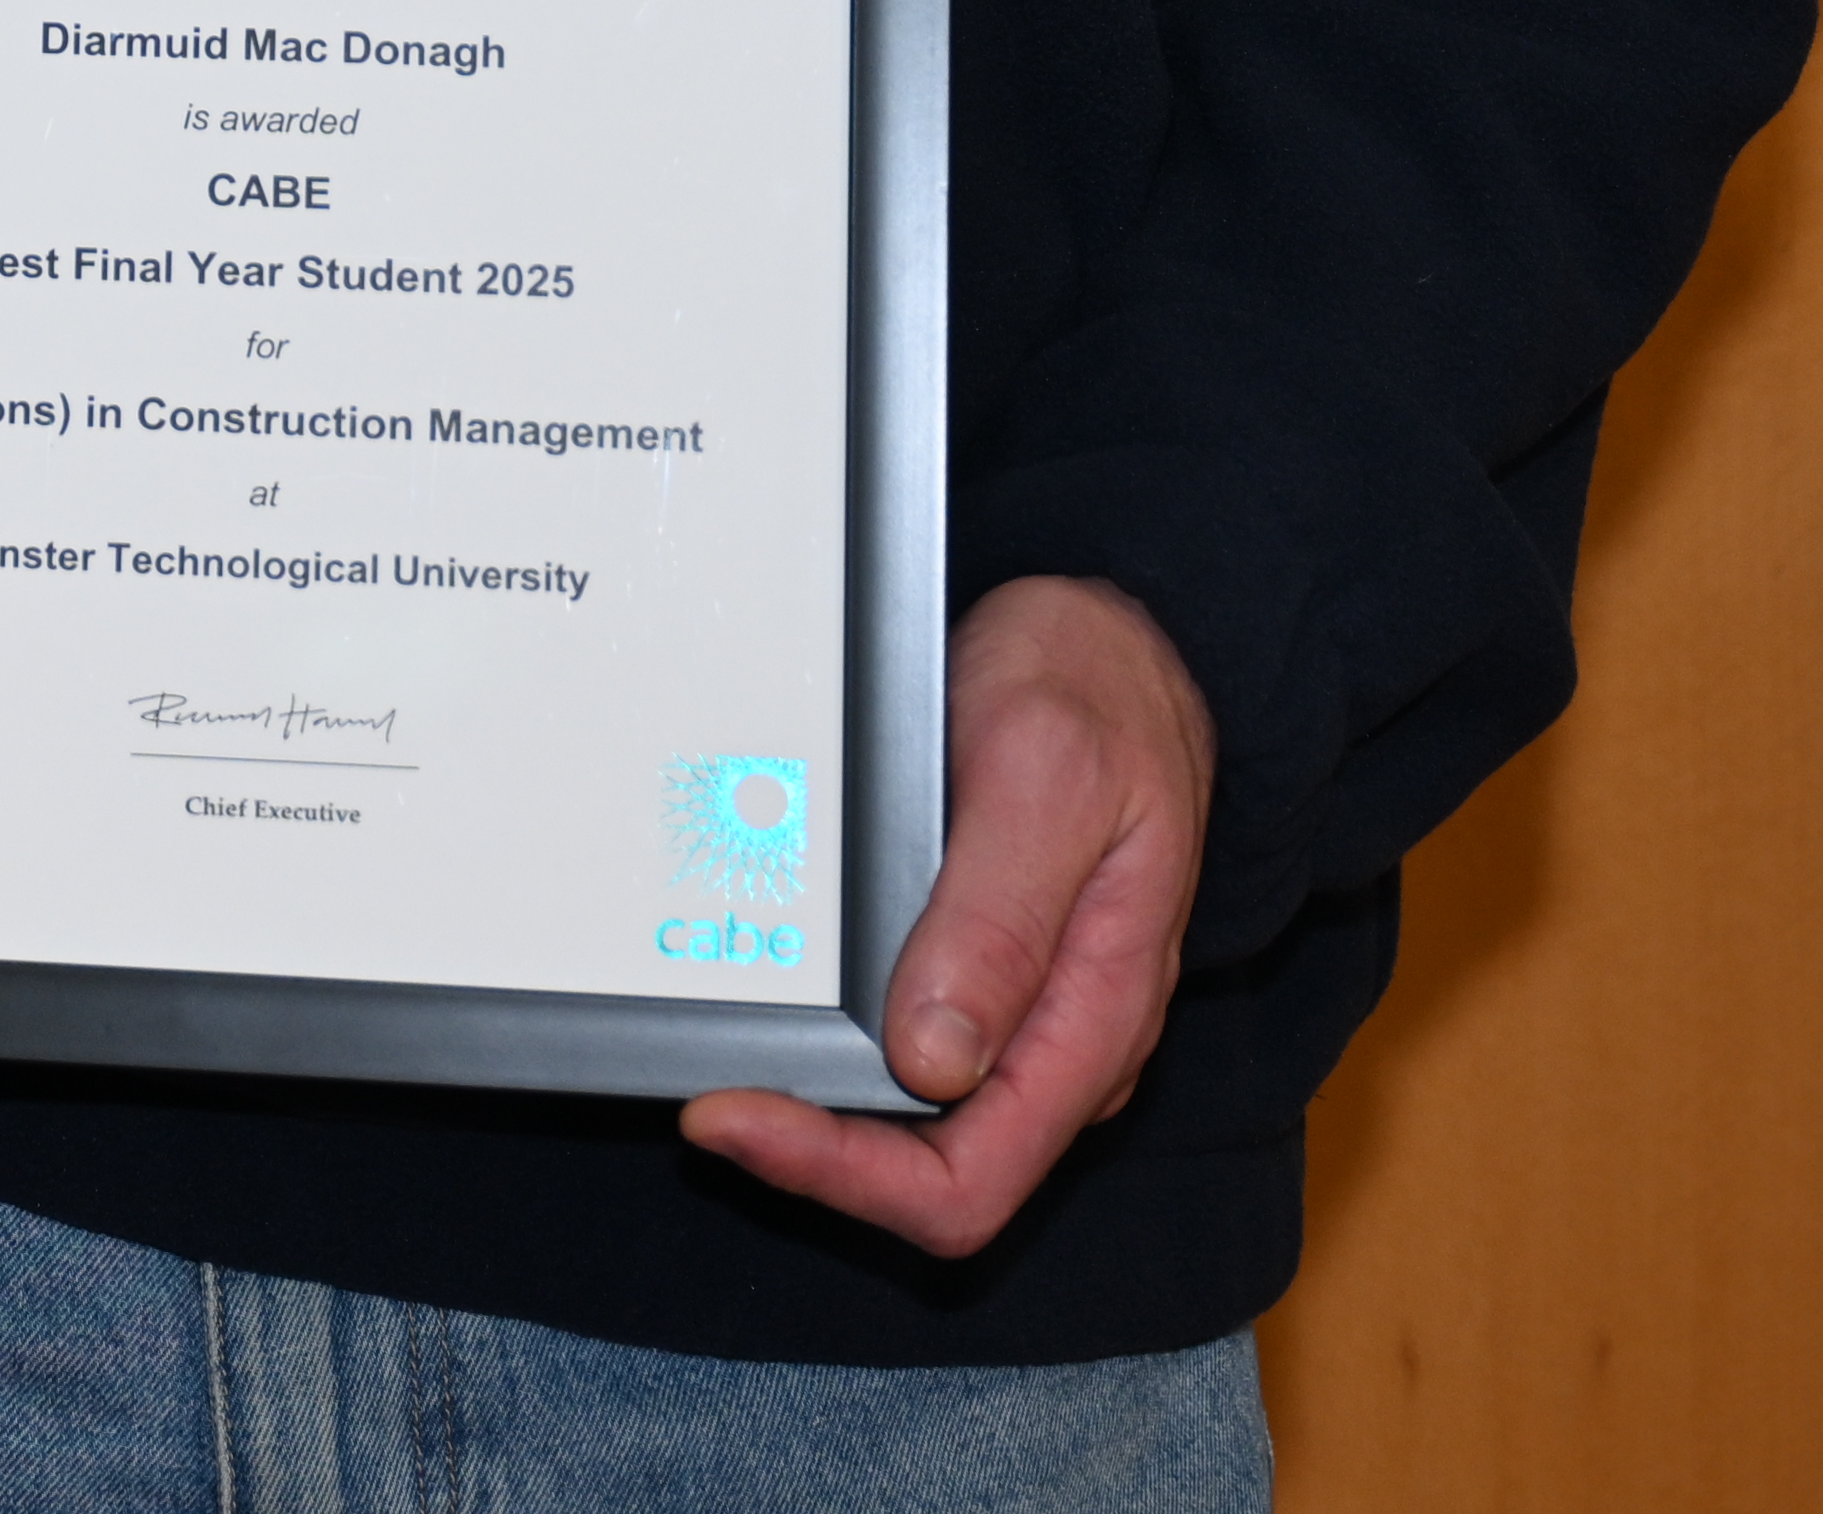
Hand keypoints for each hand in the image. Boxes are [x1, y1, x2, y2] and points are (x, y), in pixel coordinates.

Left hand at [682, 574, 1213, 1258]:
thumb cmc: (1095, 695)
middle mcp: (1057, 1045)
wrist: (1120, 644)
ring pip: (903, 1123)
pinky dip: (823, 1043)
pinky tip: (767, 997)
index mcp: (1094, 1021)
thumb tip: (935, 1057)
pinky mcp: (978, 976)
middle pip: (925, 1172)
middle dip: (808, 1148)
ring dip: (807, 1101)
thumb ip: (1001, 919)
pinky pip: (897, 1052)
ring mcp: (1018, 1017)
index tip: (736, 1116)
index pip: (970, 1179)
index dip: (846, 1177)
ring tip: (716, 1044)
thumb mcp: (1049, 777)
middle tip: (701, 1084)